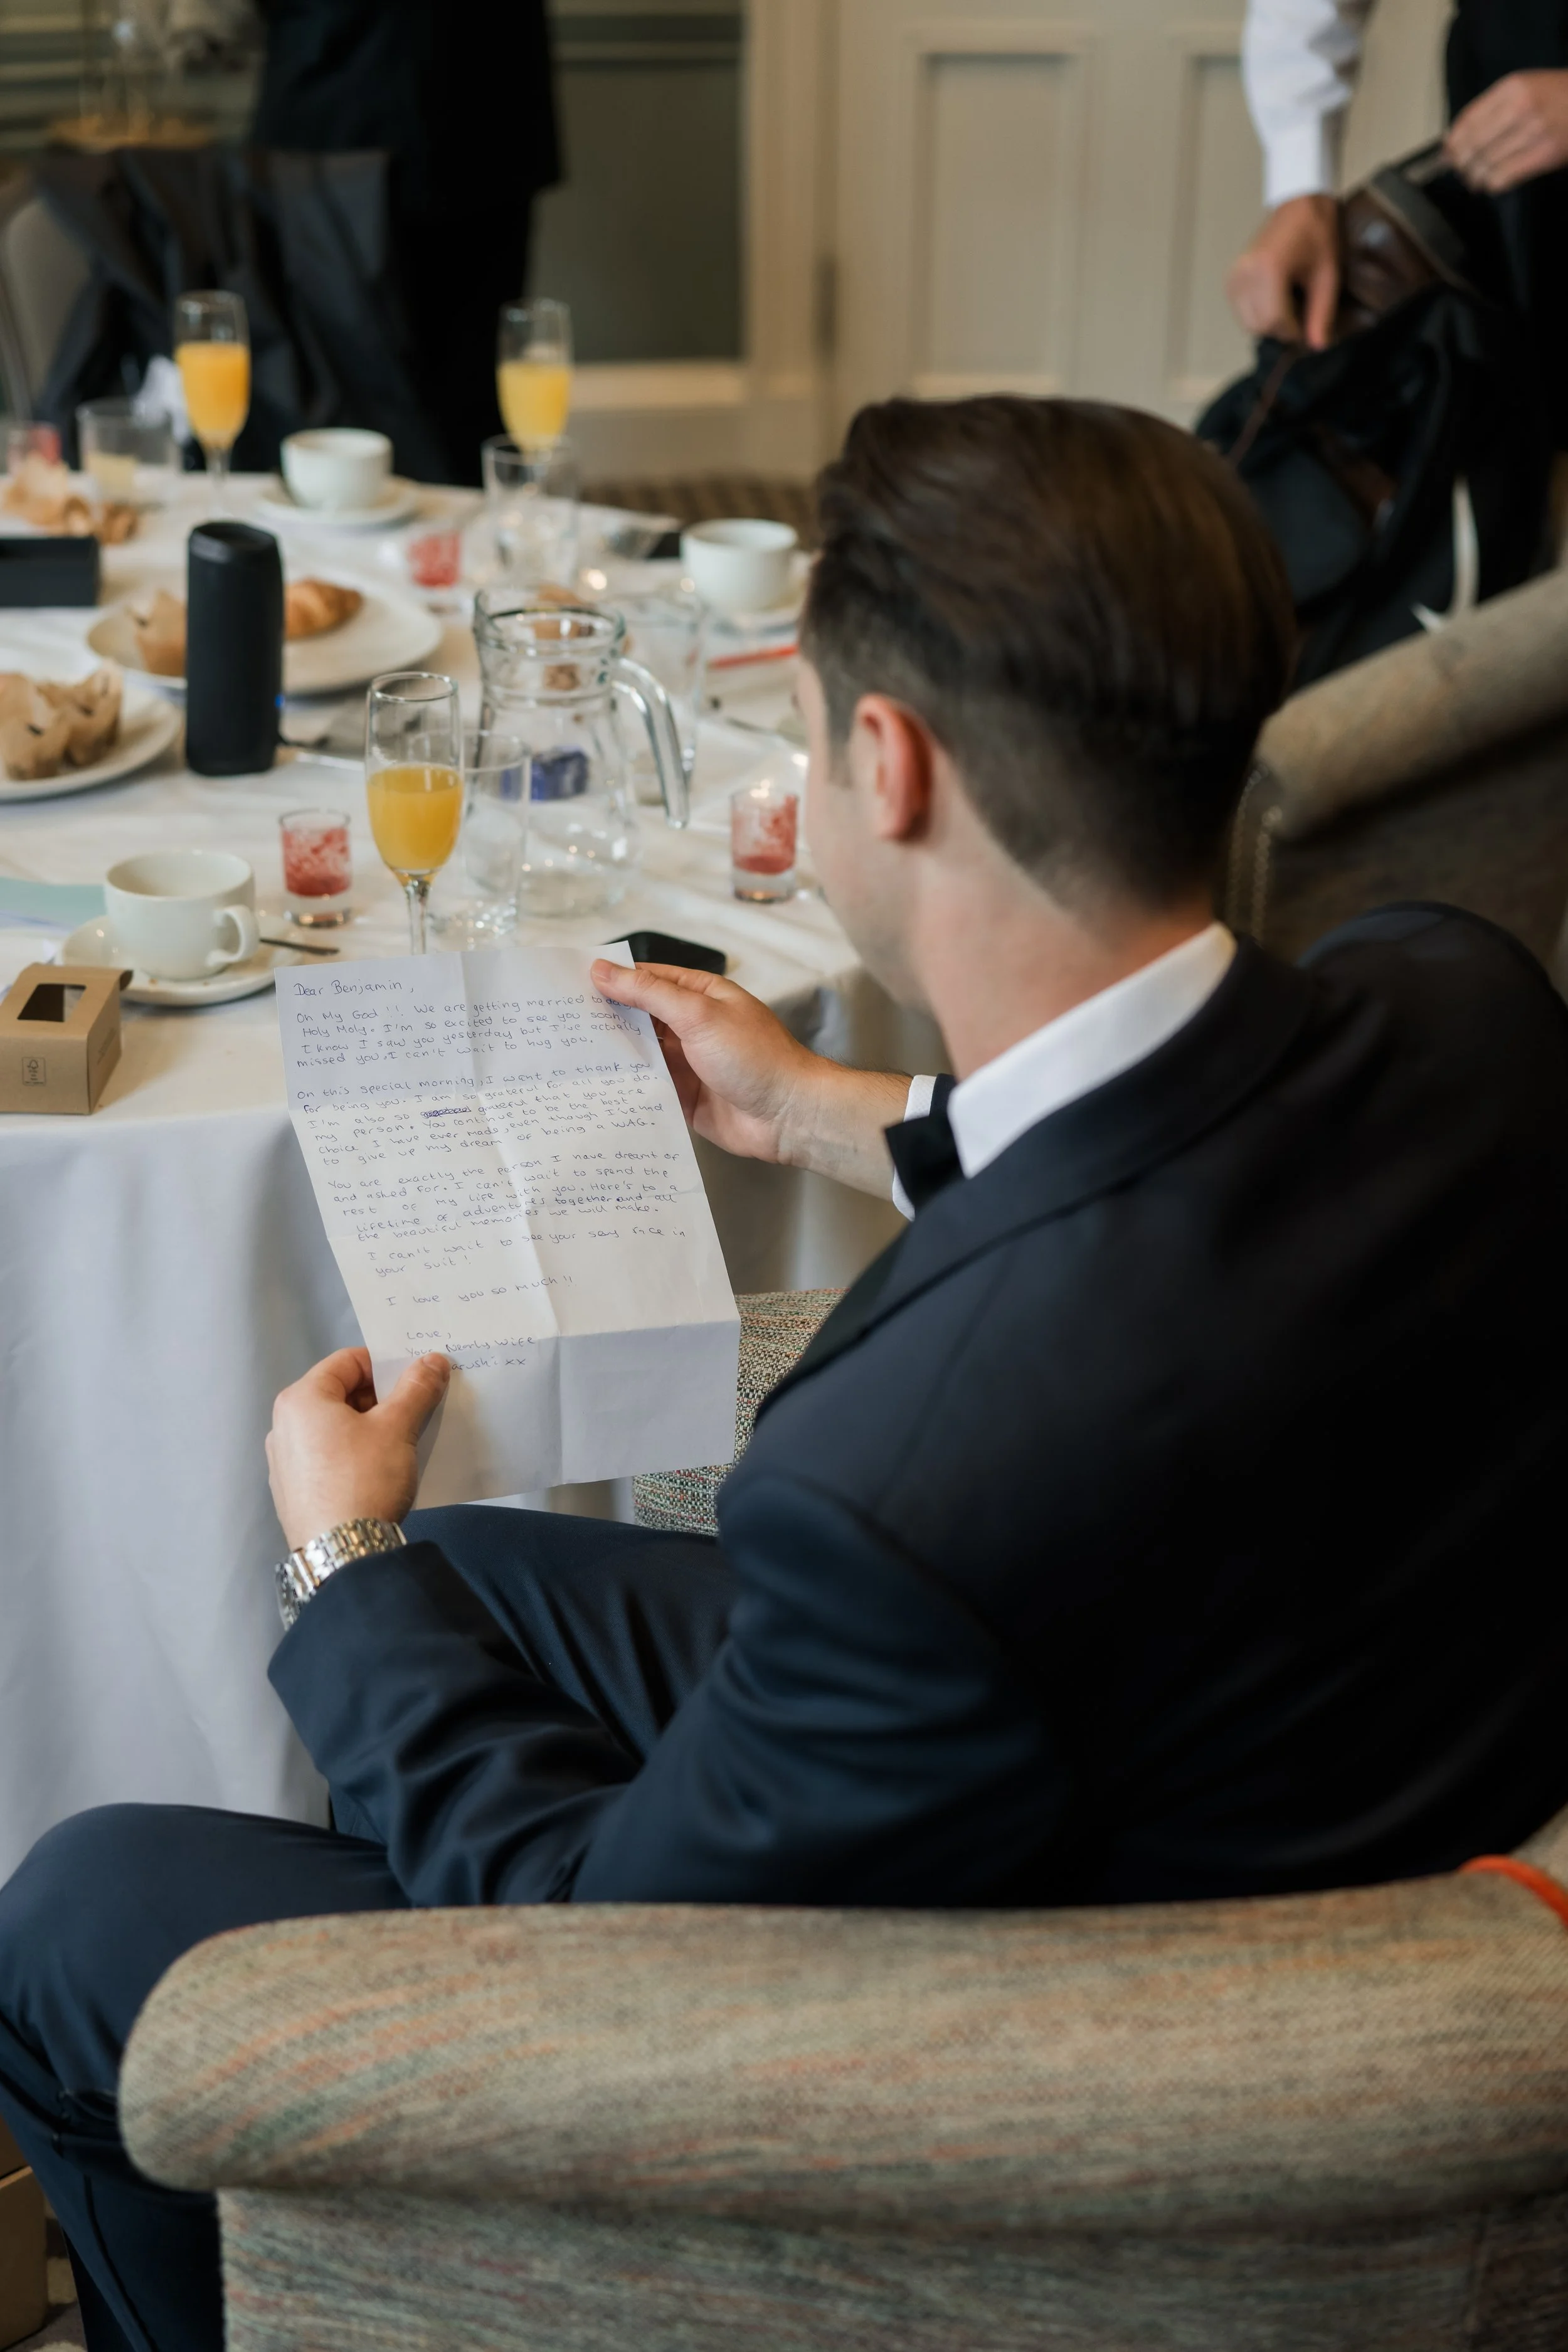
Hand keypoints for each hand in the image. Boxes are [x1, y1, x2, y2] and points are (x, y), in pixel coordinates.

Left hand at [266, 1347, 449, 1551]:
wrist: (342, 1554)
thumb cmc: (365, 1478)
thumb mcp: (397, 1428)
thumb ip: (416, 1388)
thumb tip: (432, 1360)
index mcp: (301, 1399)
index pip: (348, 1361)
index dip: (385, 1365)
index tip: (415, 1379)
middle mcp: (283, 1425)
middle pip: (339, 1394)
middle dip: (379, 1399)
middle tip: (414, 1411)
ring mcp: (284, 1462)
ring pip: (334, 1429)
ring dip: (368, 1428)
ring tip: (401, 1443)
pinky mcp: (291, 1493)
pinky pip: (326, 1458)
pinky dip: (352, 1455)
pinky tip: (377, 1474)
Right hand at [592, 959, 910, 1193]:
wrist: (790, 1116)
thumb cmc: (755, 1057)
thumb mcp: (698, 1014)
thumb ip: (649, 994)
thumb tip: (603, 971)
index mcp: (700, 996)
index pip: (646, 980)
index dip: (611, 981)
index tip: (570, 986)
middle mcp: (692, 1027)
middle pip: (639, 1019)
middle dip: (605, 1021)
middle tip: (559, 1025)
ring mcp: (689, 1064)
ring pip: (641, 1056)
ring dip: (614, 1057)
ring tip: (566, 1058)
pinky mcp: (685, 1099)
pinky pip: (650, 1090)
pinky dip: (628, 1089)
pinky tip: (596, 1092)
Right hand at [1226, 194, 1339, 350]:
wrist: (1300, 205)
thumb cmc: (1317, 234)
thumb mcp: (1327, 275)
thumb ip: (1322, 313)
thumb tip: (1318, 347)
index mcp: (1269, 270)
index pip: (1275, 321)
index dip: (1294, 331)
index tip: (1310, 326)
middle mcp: (1245, 274)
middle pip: (1260, 325)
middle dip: (1282, 329)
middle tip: (1301, 317)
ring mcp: (1235, 277)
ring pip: (1248, 323)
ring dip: (1269, 323)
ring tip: (1288, 306)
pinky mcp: (1231, 279)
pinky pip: (1241, 312)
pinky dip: (1257, 315)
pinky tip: (1274, 301)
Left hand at [1447, 71, 1567, 193]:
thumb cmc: (1558, 97)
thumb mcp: (1525, 88)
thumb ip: (1490, 109)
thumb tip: (1451, 140)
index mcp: (1512, 87)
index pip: (1468, 120)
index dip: (1452, 142)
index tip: (1446, 154)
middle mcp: (1521, 107)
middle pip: (1473, 145)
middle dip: (1461, 163)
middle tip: (1462, 170)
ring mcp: (1534, 131)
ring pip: (1486, 164)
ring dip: (1476, 177)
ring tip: (1477, 179)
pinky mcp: (1545, 154)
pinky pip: (1504, 177)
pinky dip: (1493, 184)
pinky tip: (1494, 182)